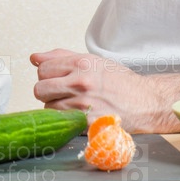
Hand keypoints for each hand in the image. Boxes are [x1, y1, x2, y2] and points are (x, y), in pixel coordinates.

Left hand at [31, 49, 179, 133]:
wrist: (144, 101)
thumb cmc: (119, 81)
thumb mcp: (92, 60)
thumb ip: (61, 57)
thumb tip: (34, 58)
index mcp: (81, 63)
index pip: (42, 69)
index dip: (47, 75)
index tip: (57, 79)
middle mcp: (80, 82)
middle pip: (40, 89)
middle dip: (47, 92)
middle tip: (62, 93)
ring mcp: (83, 104)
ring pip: (48, 108)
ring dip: (56, 107)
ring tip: (73, 104)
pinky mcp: (86, 124)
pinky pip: (62, 123)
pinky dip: (66, 120)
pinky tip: (79, 115)